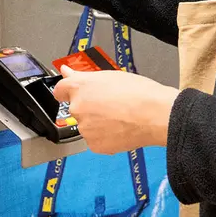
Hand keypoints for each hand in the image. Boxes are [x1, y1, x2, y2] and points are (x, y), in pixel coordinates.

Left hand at [53, 66, 178, 154]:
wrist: (155, 115)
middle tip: (111, 104)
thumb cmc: (139, 93)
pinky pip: (96, 140)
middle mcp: (77, 108)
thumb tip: (66, 71)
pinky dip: (105, 137)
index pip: (60, 90)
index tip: (75, 93)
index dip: (68, 91)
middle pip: (77, 108)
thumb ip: (84, 76)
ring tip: (120, 117)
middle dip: (90, 107)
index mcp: (79, 87)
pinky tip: (121, 129)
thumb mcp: (110, 76)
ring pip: (87, 125)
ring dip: (97, 123)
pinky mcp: (94, 145)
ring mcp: (85, 128)